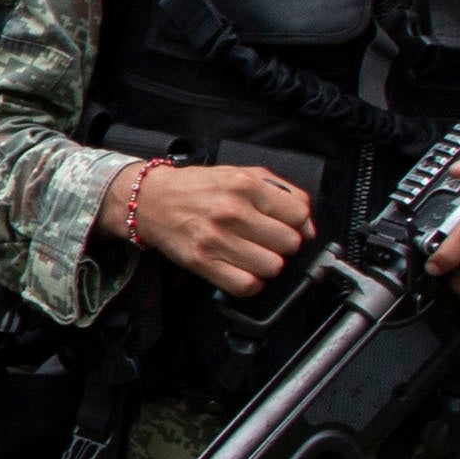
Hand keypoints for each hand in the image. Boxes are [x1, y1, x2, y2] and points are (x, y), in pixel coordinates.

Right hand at [116, 160, 317, 298]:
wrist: (151, 200)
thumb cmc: (197, 188)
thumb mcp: (241, 173)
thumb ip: (281, 192)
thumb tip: (308, 226)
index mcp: (245, 186)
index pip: (299, 215)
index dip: (298, 224)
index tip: (287, 226)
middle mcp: (232, 211)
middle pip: (289, 244)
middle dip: (283, 245)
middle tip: (267, 240)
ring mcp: (217, 239)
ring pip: (272, 267)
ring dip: (267, 264)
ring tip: (254, 254)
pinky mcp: (203, 262)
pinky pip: (246, 285)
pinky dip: (250, 282)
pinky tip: (243, 270)